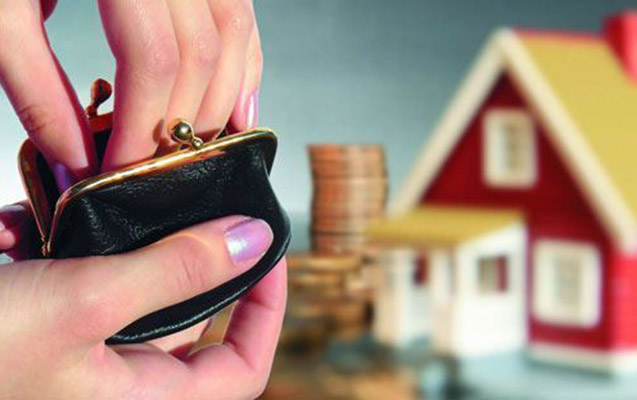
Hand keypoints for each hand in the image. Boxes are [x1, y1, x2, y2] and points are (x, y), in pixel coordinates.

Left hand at [0, 0, 261, 187]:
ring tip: (204, 145)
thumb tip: (75, 155)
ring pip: (232, 30)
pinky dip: (242, 59)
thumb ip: (33, 84)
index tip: (122, 169)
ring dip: (222, 98)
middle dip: (183, 121)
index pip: (153, 56)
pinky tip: (237, 99)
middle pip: (201, 50)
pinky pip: (237, 10)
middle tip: (156, 167)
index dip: (143, 124)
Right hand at [0, 215, 285, 397]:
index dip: (266, 312)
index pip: (238, 369)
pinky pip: (77, 277)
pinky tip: (34, 217)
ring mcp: (76, 350)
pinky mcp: (41, 320)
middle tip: (199, 203)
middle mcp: (114, 380)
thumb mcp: (85, 304)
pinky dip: (65, 242)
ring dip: (124, 243)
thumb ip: (175, 273)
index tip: (269, 253)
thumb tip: (252, 239)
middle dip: (192, 258)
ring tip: (113, 200)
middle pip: (190, 319)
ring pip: (132, 289)